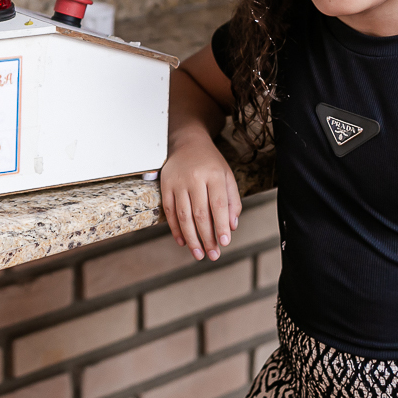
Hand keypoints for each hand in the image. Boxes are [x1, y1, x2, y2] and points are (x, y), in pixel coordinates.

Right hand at [160, 135, 241, 260]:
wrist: (187, 142)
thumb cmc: (210, 163)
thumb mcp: (227, 176)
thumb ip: (232, 201)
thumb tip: (231, 227)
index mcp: (214, 175)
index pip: (218, 205)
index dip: (221, 225)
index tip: (225, 242)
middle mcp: (194, 178)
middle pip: (200, 214)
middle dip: (207, 238)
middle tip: (213, 255)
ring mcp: (178, 182)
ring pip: (184, 216)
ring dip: (191, 238)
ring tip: (199, 254)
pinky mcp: (165, 186)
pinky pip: (170, 212)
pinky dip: (176, 229)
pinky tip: (183, 242)